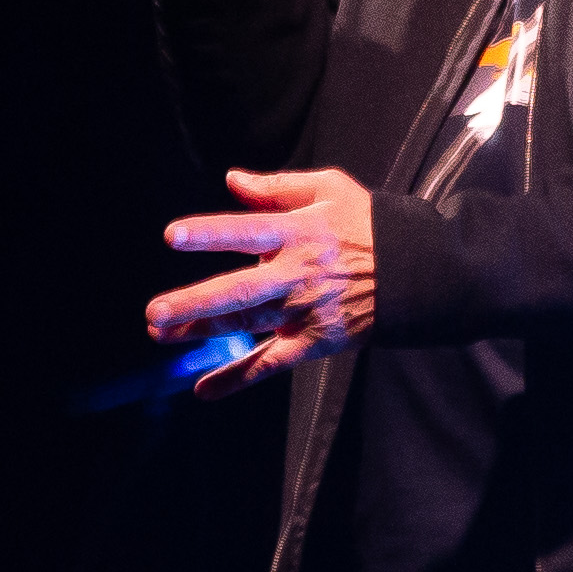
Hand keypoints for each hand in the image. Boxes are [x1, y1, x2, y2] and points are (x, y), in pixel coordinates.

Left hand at [145, 167, 376, 395]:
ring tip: (162, 333)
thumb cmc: (369, 223)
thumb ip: (278, 187)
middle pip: (240, 291)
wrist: (417, 272)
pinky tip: (204, 391)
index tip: (172, 236)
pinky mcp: (316, 340)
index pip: (247, 232)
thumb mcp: (330, 190)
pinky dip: (238, 378)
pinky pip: (272, 363)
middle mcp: (298, 273)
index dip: (209, 234)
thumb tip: (232, 180)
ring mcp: (306, 310)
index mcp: (300, 232)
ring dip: (203, 332)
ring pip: (248, 325)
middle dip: (195, 303)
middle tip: (154, 313)